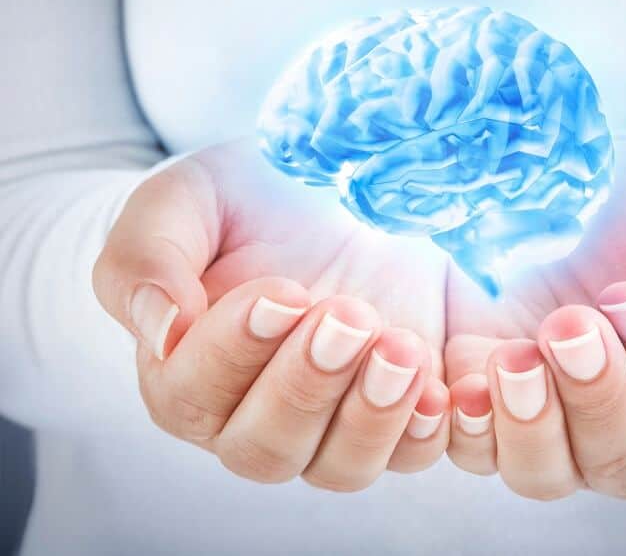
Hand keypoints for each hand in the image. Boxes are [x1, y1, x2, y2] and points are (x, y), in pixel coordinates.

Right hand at [93, 138, 449, 487]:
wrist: (329, 190)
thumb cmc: (247, 198)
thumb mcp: (187, 199)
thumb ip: (148, 257)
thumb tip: (160, 330)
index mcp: (188, 369)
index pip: (193, 394)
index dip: (235, 352)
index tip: (282, 292)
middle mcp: (256, 413)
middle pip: (267, 446)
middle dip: (308, 384)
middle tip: (349, 315)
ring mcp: (332, 418)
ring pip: (340, 466)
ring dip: (372, 415)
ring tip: (401, 348)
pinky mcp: (397, 407)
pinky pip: (411, 453)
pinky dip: (427, 431)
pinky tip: (445, 389)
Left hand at [443, 137, 625, 498]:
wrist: (605, 191)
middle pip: (622, 462)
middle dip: (597, 396)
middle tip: (571, 324)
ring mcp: (557, 425)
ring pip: (545, 473)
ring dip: (530, 423)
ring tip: (516, 357)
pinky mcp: (494, 403)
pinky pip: (476, 449)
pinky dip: (469, 428)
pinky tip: (466, 386)